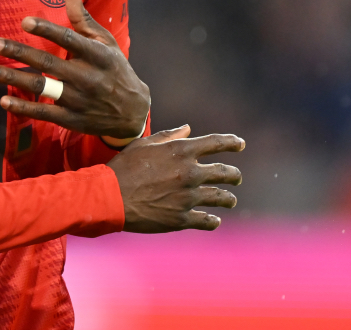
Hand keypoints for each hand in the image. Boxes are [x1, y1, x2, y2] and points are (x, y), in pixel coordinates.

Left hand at [0, 0, 149, 139]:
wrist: (133, 112)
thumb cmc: (115, 69)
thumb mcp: (105, 42)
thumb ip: (83, 18)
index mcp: (97, 55)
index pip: (68, 40)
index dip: (46, 30)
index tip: (24, 21)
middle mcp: (87, 77)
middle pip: (48, 63)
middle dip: (19, 52)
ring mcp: (78, 100)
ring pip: (41, 87)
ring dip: (13, 78)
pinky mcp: (71, 119)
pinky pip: (44, 112)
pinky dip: (24, 107)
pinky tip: (3, 99)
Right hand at [108, 125, 243, 231]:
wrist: (110, 196)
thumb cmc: (124, 166)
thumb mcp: (143, 144)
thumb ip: (168, 136)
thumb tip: (188, 129)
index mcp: (181, 151)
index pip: (216, 143)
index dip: (231, 142)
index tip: (240, 144)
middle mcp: (190, 173)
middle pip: (225, 173)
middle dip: (234, 175)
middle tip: (236, 177)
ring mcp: (188, 197)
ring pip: (221, 198)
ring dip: (228, 199)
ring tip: (230, 200)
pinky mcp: (182, 218)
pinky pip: (207, 221)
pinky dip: (213, 220)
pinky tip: (214, 220)